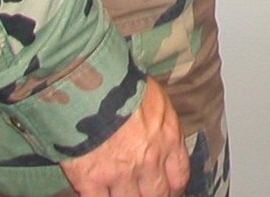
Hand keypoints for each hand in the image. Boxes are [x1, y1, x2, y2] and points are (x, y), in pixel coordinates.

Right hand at [61, 77, 187, 196]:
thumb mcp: (156, 97)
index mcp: (168, 138)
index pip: (179, 175)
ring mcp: (120, 173)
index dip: (173, 187)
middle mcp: (149, 161)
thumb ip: (161, 123)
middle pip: (157, 195)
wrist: (90, 84)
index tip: (168, 189)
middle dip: (152, 195)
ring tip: (120, 191)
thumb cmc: (123, 82)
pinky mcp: (92, 180)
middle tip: (146, 193)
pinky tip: (99, 194)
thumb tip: (158, 134)